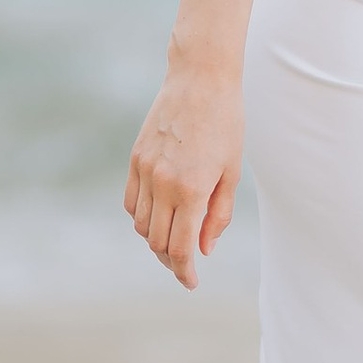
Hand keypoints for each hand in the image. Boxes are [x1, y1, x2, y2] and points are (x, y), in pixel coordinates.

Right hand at [125, 66, 242, 289]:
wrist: (200, 80)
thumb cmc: (226, 124)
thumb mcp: (231, 172)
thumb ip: (218, 215)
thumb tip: (204, 249)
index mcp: (191, 190)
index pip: (181, 249)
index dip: (185, 272)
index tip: (192, 282)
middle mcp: (163, 184)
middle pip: (158, 242)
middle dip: (172, 260)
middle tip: (186, 265)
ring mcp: (145, 171)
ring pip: (141, 225)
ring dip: (156, 240)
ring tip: (174, 239)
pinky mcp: (135, 158)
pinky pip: (132, 202)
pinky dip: (142, 217)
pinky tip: (159, 216)